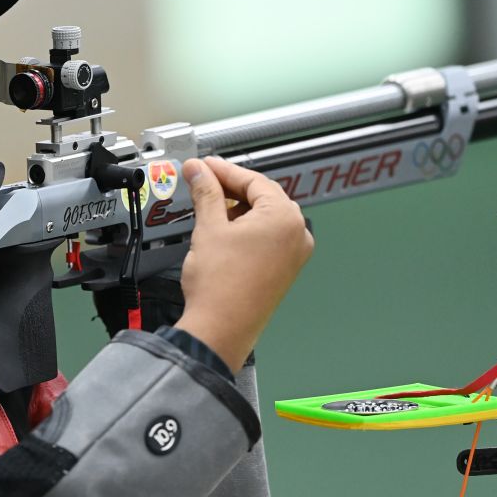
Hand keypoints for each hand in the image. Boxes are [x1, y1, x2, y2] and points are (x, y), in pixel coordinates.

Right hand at [174, 156, 313, 371]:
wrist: (221, 329)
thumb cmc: (221, 287)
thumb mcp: (209, 227)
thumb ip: (206, 192)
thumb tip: (199, 171)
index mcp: (285, 218)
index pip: (253, 180)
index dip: (223, 170)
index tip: (203, 166)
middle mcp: (297, 234)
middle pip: (262, 196)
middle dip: (230, 188)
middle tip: (202, 181)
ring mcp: (293, 254)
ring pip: (264, 217)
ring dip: (237, 208)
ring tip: (208, 206)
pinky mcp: (284, 270)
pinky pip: (267, 237)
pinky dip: (246, 228)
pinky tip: (222, 228)